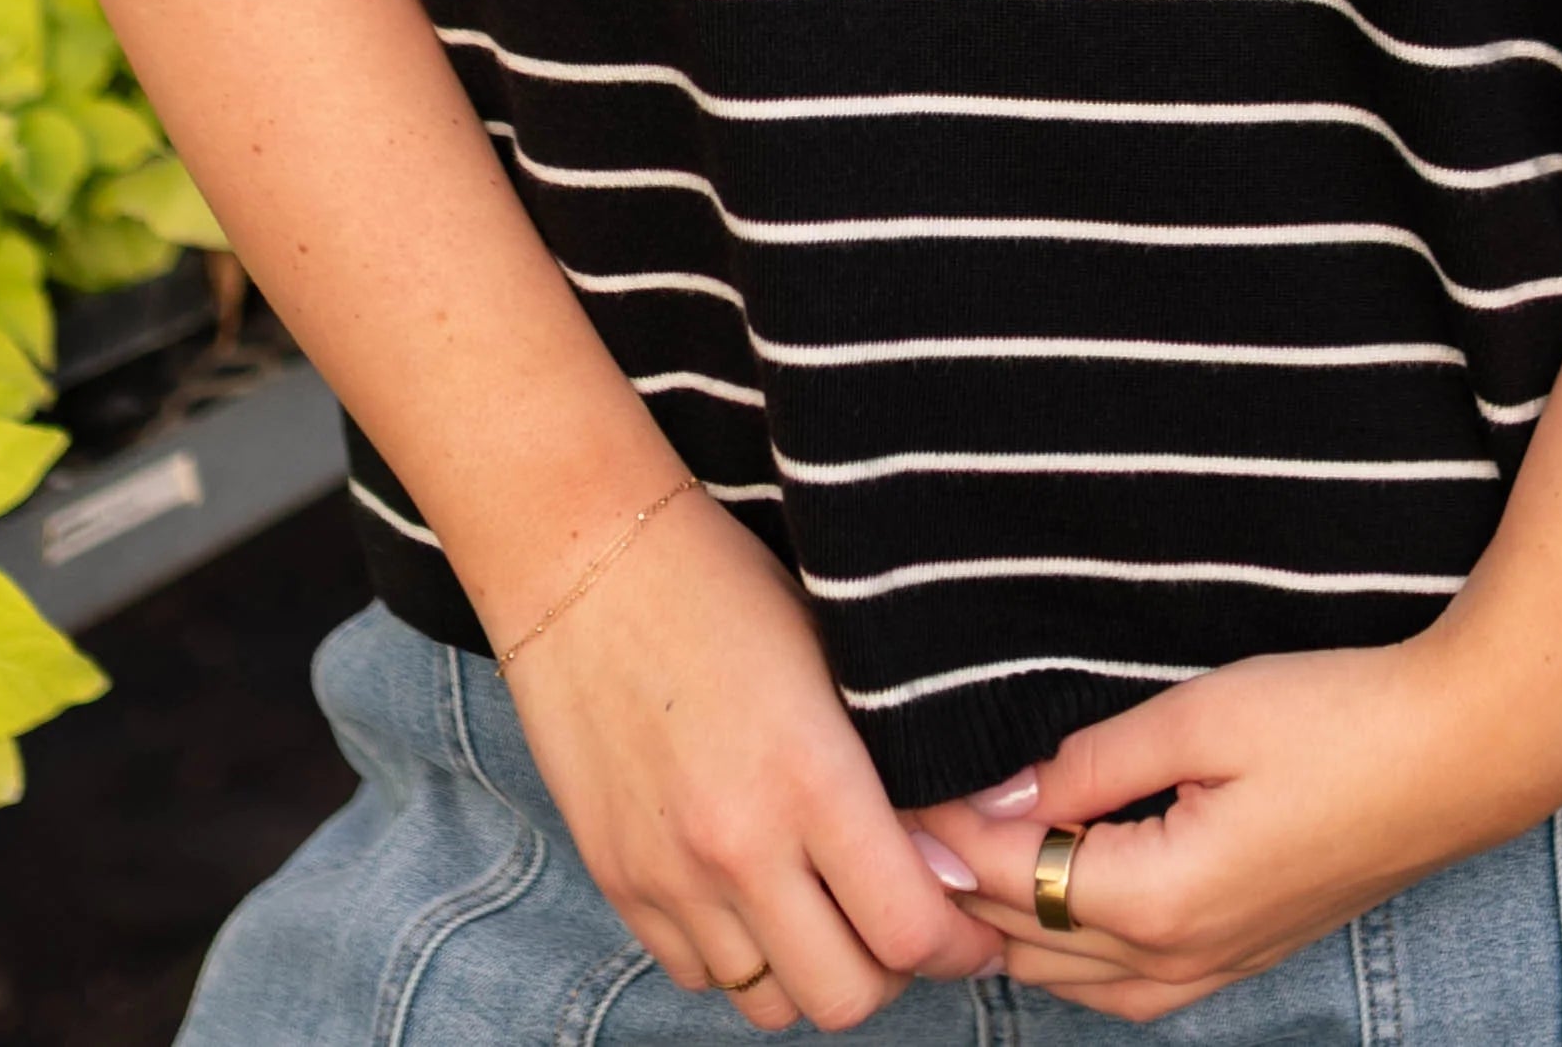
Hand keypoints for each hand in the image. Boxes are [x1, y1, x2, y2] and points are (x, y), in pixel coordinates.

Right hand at [501, 491, 1000, 1029]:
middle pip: (842, 997)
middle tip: (902, 922)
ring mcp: (669, 874)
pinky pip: (697, 974)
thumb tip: (966, 862)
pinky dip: (739, 955)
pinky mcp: (618, 880)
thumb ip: (903, 773)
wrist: (588, 560)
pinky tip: (758, 893)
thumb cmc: (728, 588)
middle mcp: (738, 846)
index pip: (909, 932)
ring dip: (810, 969)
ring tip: (828, 909)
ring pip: (767, 1000)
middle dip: (889, 973)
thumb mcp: (839, 660)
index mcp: (811, 778)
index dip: (959, 948)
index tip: (973, 930)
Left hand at [909, 620, 1561, 1021]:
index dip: (940, 828)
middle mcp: (1177, 962)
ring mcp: (1214, 970)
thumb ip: (1090, 762)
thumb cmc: (1339, 718)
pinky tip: (1048, 892)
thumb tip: (994, 794)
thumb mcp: (1203, 716)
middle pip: (1024, 943)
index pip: (1007, 877)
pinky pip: (1121, 982)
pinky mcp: (1241, 955)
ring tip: (951, 852)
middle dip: (957, 886)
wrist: (1463, 755)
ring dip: (1007, 921)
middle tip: (898, 817)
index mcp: (1158, 902)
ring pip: (1068, 977)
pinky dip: (1066, 944)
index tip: (888, 776)